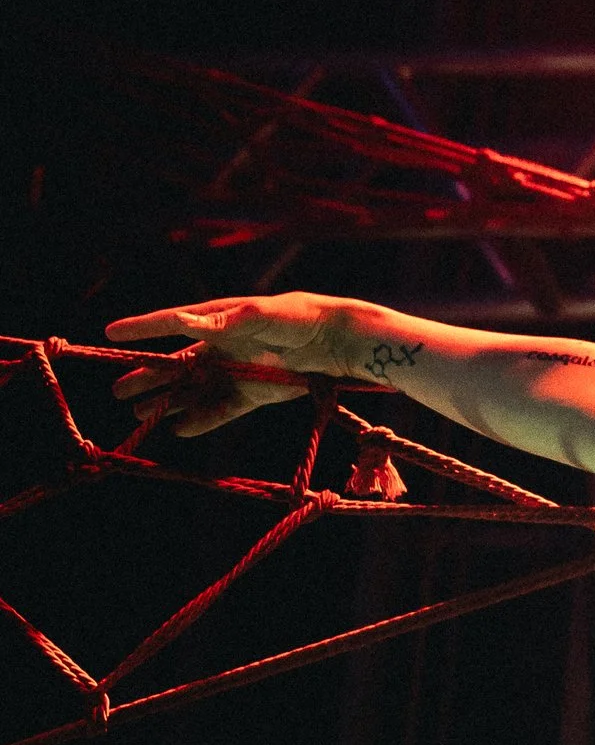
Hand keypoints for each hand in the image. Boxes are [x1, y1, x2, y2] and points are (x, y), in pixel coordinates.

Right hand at [105, 293, 364, 436]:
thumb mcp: (256, 315)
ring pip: (192, 392)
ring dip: (166, 402)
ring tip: (137, 414)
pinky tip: (179, 429)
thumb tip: (183, 321)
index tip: (110, 333)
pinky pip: (220, 410)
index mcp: (216, 321)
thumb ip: (221, 321)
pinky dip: (200, 420)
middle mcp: (220, 349)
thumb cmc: (295, 317)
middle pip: (175, 366)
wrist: (333, 341)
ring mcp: (234, 373)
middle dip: (146, 378)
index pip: (171, 324)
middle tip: (117, 392)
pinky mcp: (252, 394)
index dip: (141, 329)